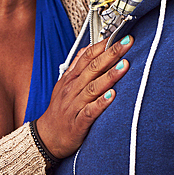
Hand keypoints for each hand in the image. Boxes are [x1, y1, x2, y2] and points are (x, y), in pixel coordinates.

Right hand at [34, 36, 132, 159]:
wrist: (47, 138)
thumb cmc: (59, 111)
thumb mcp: (64, 85)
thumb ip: (76, 66)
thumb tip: (88, 48)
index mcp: (71, 79)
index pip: (87, 57)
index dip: (103, 45)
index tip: (119, 36)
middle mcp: (72, 90)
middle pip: (92, 68)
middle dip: (111, 54)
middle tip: (127, 43)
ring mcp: (74, 106)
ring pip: (92, 87)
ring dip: (109, 75)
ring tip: (124, 65)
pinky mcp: (78, 123)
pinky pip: (90, 111)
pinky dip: (100, 103)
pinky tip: (112, 96)